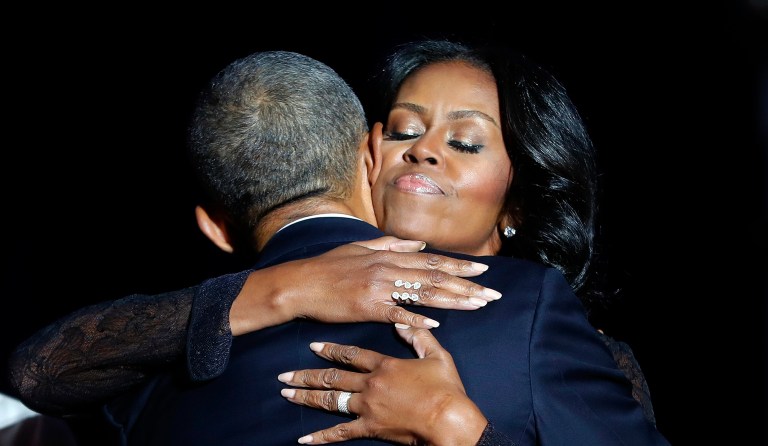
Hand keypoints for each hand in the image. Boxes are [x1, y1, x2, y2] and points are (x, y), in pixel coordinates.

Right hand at [230, 237, 500, 334]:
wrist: (301, 283)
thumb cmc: (329, 266)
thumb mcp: (361, 247)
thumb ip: (391, 243)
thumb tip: (418, 244)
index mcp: (389, 255)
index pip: (433, 260)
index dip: (460, 266)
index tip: (484, 270)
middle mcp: (389, 267)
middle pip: (436, 277)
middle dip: (468, 285)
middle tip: (493, 293)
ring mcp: (379, 287)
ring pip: (424, 293)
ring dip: (454, 300)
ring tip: (478, 305)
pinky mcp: (368, 307)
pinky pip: (397, 313)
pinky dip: (418, 317)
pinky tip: (438, 323)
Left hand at [278, 325, 487, 444]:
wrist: (449, 419)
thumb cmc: (446, 389)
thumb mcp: (437, 356)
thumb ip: (418, 338)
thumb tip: (403, 322)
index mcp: (385, 365)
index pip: (351, 354)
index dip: (330, 350)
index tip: (312, 346)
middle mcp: (370, 384)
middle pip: (332, 376)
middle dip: (306, 375)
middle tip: (284, 375)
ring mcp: (367, 406)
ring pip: (330, 400)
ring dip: (306, 397)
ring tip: (287, 394)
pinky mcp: (370, 428)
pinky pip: (340, 433)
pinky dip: (321, 437)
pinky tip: (305, 438)